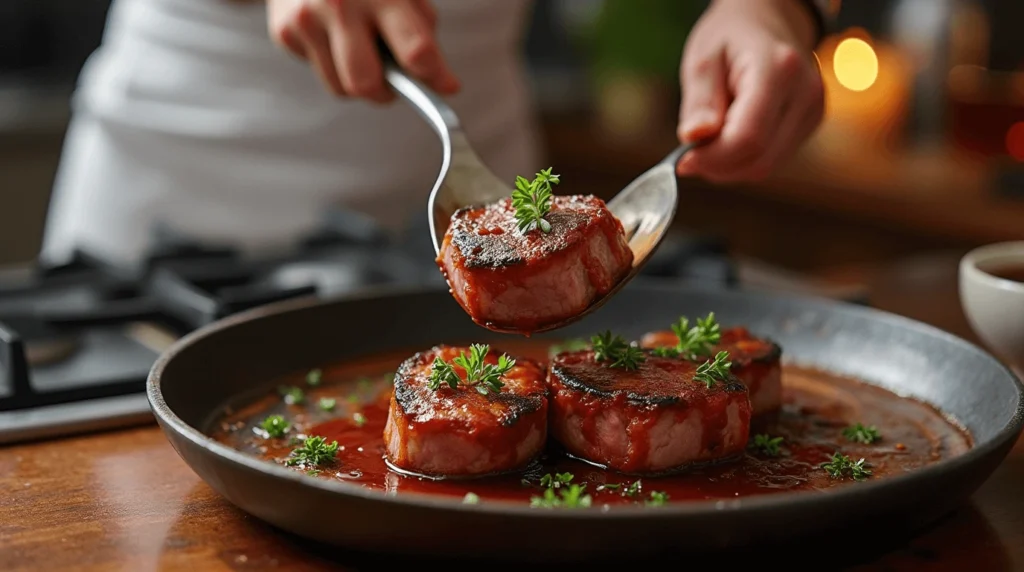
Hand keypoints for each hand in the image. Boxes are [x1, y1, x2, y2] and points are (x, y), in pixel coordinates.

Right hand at [267, 0, 459, 102]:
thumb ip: (423, 34)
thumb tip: (444, 84)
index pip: (416, 50)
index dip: (433, 76)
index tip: (444, 86)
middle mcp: (341, 5)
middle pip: (366, 84)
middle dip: (384, 93)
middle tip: (392, 81)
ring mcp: (308, 18)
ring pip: (340, 88)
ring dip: (357, 81)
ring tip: (360, 49)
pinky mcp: (285, 31)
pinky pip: (319, 73)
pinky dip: (332, 64)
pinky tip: (333, 36)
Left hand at [677, 0, 824, 181]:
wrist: (768, 19)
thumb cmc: (730, 36)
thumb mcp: (703, 58)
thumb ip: (699, 101)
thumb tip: (693, 138)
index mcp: (778, 70)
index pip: (748, 137)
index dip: (712, 158)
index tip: (682, 159)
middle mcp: (805, 93)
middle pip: (758, 159)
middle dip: (717, 166)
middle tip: (690, 152)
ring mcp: (813, 110)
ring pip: (766, 166)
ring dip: (729, 167)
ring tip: (709, 141)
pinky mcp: (810, 123)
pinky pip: (772, 159)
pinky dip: (744, 160)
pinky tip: (729, 138)